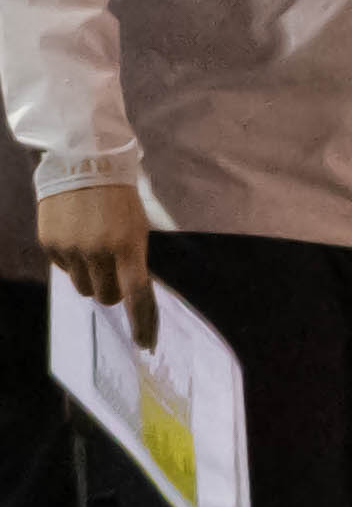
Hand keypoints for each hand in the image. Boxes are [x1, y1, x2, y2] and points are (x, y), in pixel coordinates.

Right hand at [39, 183, 153, 349]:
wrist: (83, 163)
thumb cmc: (119, 198)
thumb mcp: (138, 227)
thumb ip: (134, 260)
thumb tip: (131, 294)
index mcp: (128, 247)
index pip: (138, 296)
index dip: (143, 323)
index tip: (146, 343)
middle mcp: (98, 252)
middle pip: (106, 297)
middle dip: (113, 292)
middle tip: (113, 273)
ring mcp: (71, 249)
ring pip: (83, 287)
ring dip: (91, 277)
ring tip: (93, 249)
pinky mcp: (49, 245)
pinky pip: (63, 268)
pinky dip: (72, 261)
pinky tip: (76, 236)